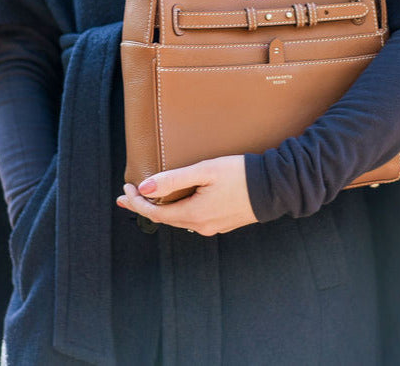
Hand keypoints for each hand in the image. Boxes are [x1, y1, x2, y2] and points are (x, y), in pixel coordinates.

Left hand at [115, 155, 258, 235]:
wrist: (275, 187)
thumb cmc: (240, 174)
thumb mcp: (204, 171)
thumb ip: (173, 180)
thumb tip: (145, 188)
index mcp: (193, 215)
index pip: (154, 213)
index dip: (137, 202)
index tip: (125, 189)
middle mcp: (201, 226)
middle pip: (164, 219)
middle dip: (144, 206)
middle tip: (127, 195)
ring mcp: (213, 227)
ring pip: (179, 220)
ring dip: (161, 209)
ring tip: (148, 197)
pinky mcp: (223, 223)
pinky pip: (193, 219)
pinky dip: (178, 210)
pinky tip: (177, 201)